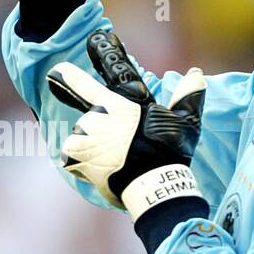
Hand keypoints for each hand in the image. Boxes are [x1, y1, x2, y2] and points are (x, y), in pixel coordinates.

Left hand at [47, 31, 206, 218]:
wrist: (154, 184)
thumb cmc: (168, 151)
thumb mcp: (183, 120)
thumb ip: (187, 95)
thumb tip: (196, 72)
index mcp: (118, 103)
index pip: (88, 84)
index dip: (69, 76)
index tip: (56, 69)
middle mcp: (96, 114)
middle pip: (89, 122)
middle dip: (99, 134)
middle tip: (119, 150)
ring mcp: (83, 134)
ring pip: (81, 140)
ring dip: (91, 150)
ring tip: (114, 162)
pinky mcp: (74, 155)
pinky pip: (73, 159)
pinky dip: (83, 165)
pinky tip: (102, 171)